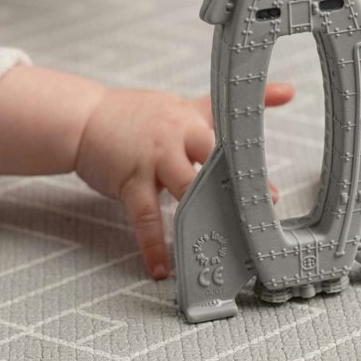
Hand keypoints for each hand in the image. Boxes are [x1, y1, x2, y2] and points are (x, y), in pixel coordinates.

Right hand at [75, 82, 292, 279]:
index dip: (255, 145)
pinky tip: (161, 267)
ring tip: (223, 242)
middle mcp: (176, 134)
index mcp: (189, 118)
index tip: (275, 175)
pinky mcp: (130, 179)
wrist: (84, 118)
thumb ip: (212, 108)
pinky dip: (153, 244)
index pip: (230, 122)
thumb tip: (273, 93)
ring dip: (206, 215)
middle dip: (241, 183)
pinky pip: (145, 217)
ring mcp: (153, 157)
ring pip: (188, 188)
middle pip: (217, 158)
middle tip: (263, 209)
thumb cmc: (133, 116)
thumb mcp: (175, 106)